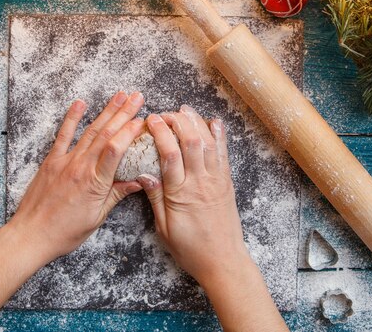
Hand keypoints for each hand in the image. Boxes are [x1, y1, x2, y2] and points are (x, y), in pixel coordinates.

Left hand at [11, 91, 144, 262]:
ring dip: (106, 112)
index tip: (142, 119)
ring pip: (90, 131)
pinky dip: (72, 118)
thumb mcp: (97, 217)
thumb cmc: (64, 232)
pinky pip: (63, 136)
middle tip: (137, 97)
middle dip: (123, 113)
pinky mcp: (51, 161)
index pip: (115, 150)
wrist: (30, 235)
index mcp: (94, 183)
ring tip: (120, 96)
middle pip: (106, 134)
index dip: (129, 132)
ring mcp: (65, 161)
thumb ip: (116, 195)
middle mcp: (80, 167)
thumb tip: (139, 181)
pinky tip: (81, 103)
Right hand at [137, 105, 249, 283]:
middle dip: (177, 121)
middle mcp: (200, 182)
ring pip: (208, 142)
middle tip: (165, 113)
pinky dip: (220, 136)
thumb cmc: (192, 249)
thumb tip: (144, 173)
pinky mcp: (227, 183)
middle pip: (191, 140)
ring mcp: (216, 181)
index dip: (161, 132)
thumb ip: (156, 198)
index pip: (169, 153)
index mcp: (180, 193)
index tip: (152, 120)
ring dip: (197, 122)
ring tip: (185, 110)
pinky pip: (224, 154)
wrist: (224, 261)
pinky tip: (214, 122)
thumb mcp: (164, 228)